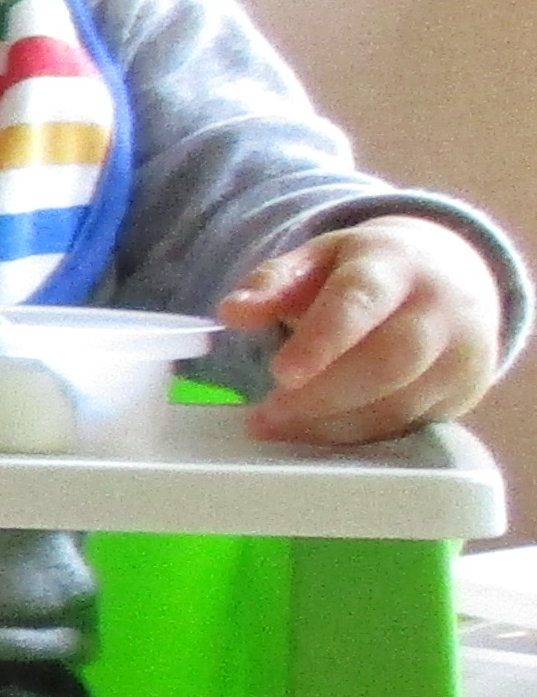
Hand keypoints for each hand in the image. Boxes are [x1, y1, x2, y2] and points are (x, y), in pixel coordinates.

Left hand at [225, 218, 503, 444]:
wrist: (449, 273)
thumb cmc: (367, 271)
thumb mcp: (319, 260)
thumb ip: (274, 283)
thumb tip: (232, 311)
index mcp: (395, 264)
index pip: (361, 301)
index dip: (322, 339)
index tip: (281, 373)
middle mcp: (440, 308)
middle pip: (388, 361)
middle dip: (321, 396)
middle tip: (265, 414)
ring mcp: (460, 354)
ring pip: (399, 403)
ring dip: (331, 424)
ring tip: (277, 426)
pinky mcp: (465, 392)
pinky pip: (408, 425)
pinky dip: (356, 435)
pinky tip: (316, 433)